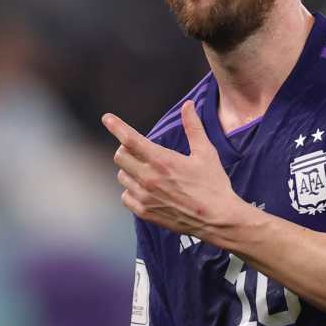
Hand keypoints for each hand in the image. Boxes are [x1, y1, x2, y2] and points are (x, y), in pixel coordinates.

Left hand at [102, 102, 247, 243]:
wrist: (218, 219)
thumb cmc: (213, 184)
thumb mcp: (206, 152)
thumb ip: (193, 127)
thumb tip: (189, 105)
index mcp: (162, 160)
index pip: (130, 139)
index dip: (116, 126)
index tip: (107, 119)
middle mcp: (149, 178)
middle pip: (120, 156)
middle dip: (126, 149)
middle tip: (139, 151)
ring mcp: (145, 197)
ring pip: (122, 176)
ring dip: (129, 170)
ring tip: (146, 171)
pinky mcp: (145, 212)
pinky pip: (125, 197)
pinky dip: (131, 190)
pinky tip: (144, 189)